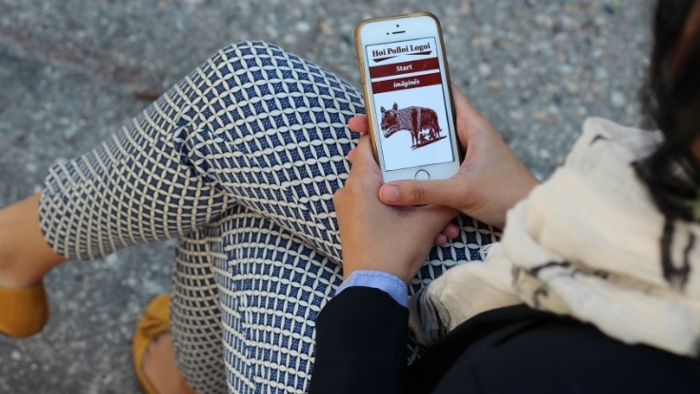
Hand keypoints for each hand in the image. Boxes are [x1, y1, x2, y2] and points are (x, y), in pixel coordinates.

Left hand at [334, 135, 456, 283]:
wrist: (372, 289)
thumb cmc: (392, 252)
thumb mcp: (426, 223)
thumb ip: (443, 200)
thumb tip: (457, 190)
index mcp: (360, 182)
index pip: (370, 143)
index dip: (392, 137)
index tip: (412, 137)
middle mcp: (349, 192)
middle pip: (385, 171)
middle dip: (417, 180)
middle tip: (438, 181)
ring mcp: (350, 209)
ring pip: (387, 195)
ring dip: (414, 205)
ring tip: (442, 223)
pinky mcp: (355, 224)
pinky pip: (380, 211)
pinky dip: (402, 216)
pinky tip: (430, 234)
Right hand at [348, 85, 538, 228]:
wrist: (531, 217)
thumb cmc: (508, 196)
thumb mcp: (461, 191)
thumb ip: (424, 191)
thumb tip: (386, 190)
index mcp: (473, 127)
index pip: (445, 93)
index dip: (418, 87)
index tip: (388, 87)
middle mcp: (468, 137)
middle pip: (426, 120)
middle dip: (397, 121)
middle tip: (365, 123)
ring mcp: (464, 156)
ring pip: (427, 145)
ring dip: (402, 147)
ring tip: (371, 149)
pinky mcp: (462, 174)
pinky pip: (432, 164)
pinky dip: (413, 166)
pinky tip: (393, 172)